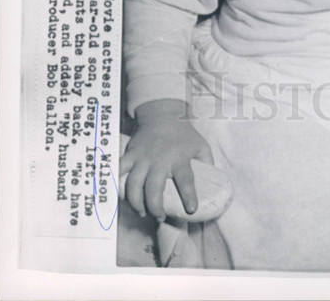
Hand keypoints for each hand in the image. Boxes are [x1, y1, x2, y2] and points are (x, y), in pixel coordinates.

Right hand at [120, 99, 212, 219]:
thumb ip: (207, 163)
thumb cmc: (183, 134)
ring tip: (142, 212)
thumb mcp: (200, 146)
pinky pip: (119, 171)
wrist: (162, 114)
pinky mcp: (130, 154)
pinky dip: (116, 184)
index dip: (189, 195)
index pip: (186, 179)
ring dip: (136, 203)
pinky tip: (118, 197)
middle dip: (155, 207)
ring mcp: (143, 158)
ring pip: (134, 185)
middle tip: (159, 217)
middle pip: (154, 188)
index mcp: (180, 158)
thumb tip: (213, 183)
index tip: (191, 209)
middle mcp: (160, 159)